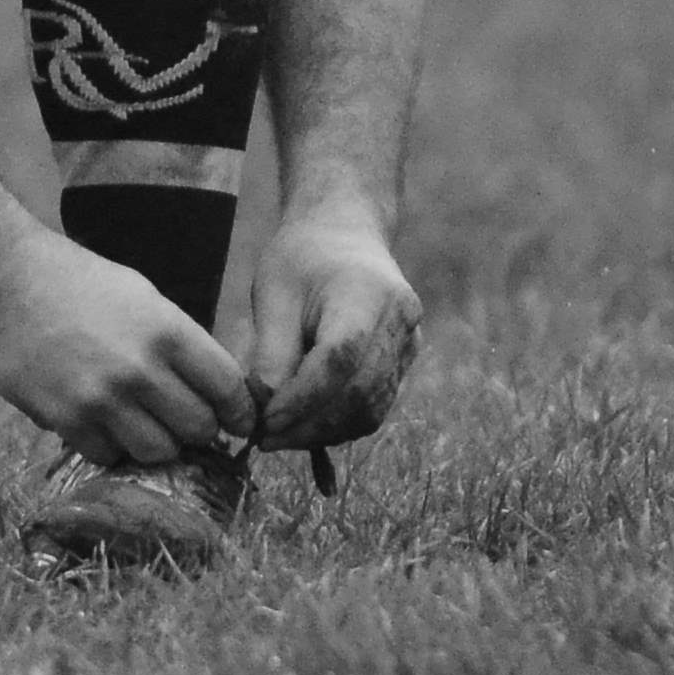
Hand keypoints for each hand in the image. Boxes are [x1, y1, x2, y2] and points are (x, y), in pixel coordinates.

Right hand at [0, 230, 247, 475]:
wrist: (2, 278)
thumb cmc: (76, 281)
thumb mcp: (142, 296)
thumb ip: (178, 342)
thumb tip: (213, 390)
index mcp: (168, 330)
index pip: (228, 389)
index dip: (241, 413)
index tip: (239, 422)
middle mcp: (141, 368)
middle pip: (198, 429)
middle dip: (199, 431)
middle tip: (187, 425)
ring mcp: (102, 398)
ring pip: (158, 452)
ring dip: (157, 444)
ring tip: (145, 427)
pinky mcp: (66, 418)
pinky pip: (109, 456)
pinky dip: (112, 447)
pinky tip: (104, 425)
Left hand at [230, 204, 420, 453]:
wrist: (345, 236)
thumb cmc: (302, 259)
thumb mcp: (274, 291)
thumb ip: (271, 350)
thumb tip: (264, 407)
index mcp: (368, 292)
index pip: (340, 360)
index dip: (301, 399)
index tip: (263, 421)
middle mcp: (401, 320)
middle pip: (360, 392)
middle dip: (309, 425)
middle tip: (265, 439)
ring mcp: (410, 343)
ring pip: (370, 409)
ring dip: (322, 432)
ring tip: (280, 435)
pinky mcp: (405, 363)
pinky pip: (375, 407)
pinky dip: (338, 424)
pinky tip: (304, 426)